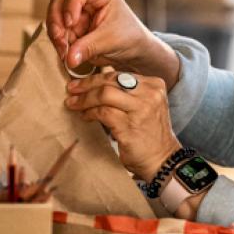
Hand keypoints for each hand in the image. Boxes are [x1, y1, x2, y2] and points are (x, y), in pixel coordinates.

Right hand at [46, 0, 179, 89]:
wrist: (132, 52)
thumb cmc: (129, 38)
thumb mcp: (109, 41)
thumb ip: (88, 48)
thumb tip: (68, 58)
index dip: (70, 4)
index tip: (70, 23)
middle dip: (56, 19)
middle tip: (59, 38)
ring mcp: (77, 11)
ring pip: (55, 15)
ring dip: (56, 34)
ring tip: (64, 51)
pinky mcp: (72, 26)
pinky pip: (58, 31)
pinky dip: (58, 42)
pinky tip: (65, 53)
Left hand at [65, 71, 179, 180]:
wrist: (161, 159)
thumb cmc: (147, 133)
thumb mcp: (142, 106)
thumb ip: (125, 94)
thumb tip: (93, 84)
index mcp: (154, 85)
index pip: (118, 74)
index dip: (96, 77)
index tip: (80, 83)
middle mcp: (150, 94)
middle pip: (110, 80)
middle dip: (86, 84)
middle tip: (71, 89)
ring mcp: (141, 109)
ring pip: (104, 95)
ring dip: (84, 100)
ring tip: (73, 104)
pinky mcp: (130, 126)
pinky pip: (103, 113)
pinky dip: (90, 113)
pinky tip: (84, 116)